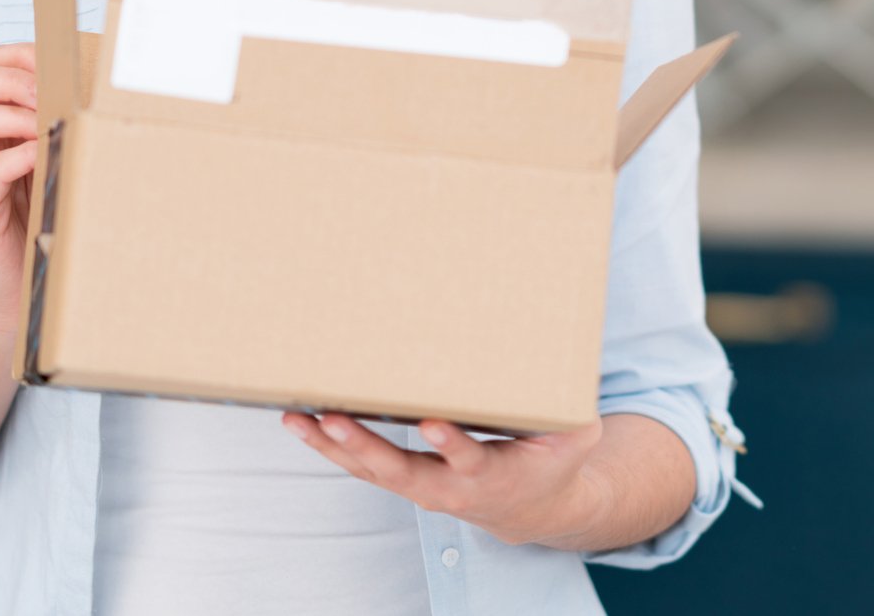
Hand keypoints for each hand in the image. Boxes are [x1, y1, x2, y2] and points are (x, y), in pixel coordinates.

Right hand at [0, 42, 38, 351]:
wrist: (16, 293)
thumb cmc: (41, 225)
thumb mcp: (52, 167)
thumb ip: (60, 133)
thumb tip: (102, 97)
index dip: (14, 60)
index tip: (55, 68)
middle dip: (12, 78)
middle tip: (50, 96)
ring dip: (20, 115)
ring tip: (52, 129)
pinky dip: (21, 156)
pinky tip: (47, 159)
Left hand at [282, 410, 607, 547]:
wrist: (531, 508)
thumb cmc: (552, 460)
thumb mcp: (575, 437)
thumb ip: (574, 413)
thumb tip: (575, 366)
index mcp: (489, 473)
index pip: (469, 460)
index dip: (452, 445)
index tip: (436, 425)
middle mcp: (447, 487)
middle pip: (400, 469)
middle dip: (365, 444)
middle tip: (336, 419)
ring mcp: (419, 486)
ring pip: (369, 470)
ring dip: (332, 445)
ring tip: (298, 419)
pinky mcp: (403, 480)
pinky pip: (360, 466)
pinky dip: (330, 446)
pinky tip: (301, 422)